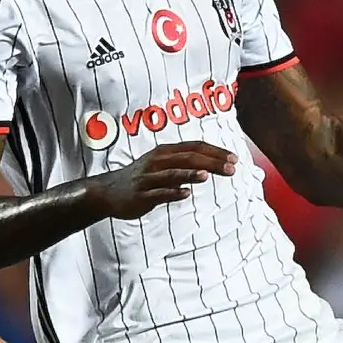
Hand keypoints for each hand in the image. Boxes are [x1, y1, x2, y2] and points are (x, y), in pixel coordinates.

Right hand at [87, 142, 236, 219]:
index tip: (234, 158)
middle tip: (231, 168)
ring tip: (207, 174)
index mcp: (164, 152)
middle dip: (211, 162)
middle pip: (188, 158)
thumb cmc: (141, 178)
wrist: (108, 191)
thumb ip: (183, 163)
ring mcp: (148, 178)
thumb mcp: (161, 164)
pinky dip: (172, 192)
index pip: (194, 147)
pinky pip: (159, 193)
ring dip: (190, 174)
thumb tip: (210, 165)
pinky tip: (185, 194)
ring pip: (172, 173)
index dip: (215, 151)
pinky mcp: (141, 195)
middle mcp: (157, 161)